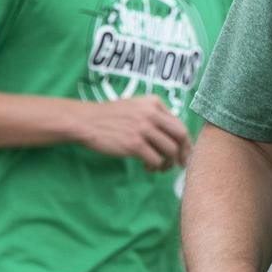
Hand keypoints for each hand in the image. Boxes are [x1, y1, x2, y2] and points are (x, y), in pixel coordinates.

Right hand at [74, 95, 192, 170]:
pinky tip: (147, 168)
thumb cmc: (110, 116)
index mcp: (154, 103)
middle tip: (180, 164)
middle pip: (180, 136)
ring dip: (167, 163)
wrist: (85, 121)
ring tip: (159, 167)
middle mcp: (152, 114)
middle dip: (184, 153)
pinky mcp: (134, 144)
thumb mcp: (135, 106)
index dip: (185, 142)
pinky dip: (155, 167)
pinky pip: (155, 160)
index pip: (179, 124)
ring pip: (170, 150)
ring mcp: (143, 129)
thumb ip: (154, 116)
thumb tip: (174, 136)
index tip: (184, 153)